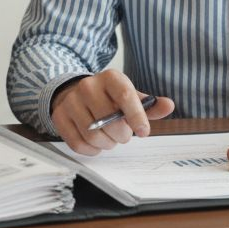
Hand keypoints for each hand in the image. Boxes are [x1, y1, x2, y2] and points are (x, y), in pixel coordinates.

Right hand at [49, 69, 174, 155]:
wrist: (76, 93)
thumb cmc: (109, 98)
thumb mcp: (131, 96)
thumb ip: (150, 105)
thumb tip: (168, 105)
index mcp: (110, 78)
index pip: (125, 96)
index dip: (136, 116)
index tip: (144, 132)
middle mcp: (88, 86)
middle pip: (109, 120)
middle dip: (121, 135)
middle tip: (124, 135)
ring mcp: (71, 101)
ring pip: (93, 135)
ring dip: (107, 143)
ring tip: (110, 138)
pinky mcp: (59, 117)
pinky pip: (78, 144)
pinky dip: (92, 150)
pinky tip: (96, 143)